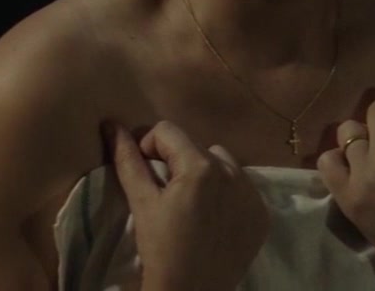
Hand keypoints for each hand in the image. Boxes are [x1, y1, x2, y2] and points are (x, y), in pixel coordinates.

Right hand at [103, 120, 269, 289]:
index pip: (168, 131)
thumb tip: (111, 124)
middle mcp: (234, 172)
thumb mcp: (142, 203)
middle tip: (166, 193)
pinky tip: (213, 218)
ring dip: (205, 174)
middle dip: (177, 161)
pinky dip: (227, 195)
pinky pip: (242, 187)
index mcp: (202, 166)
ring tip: (191, 204)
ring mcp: (253, 193)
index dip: (148, 146)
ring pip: (223, 163)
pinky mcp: (262, 213)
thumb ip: (128, 160)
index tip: (144, 172)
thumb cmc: (161, 249)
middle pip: (197, 146)